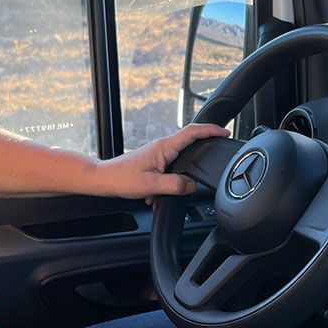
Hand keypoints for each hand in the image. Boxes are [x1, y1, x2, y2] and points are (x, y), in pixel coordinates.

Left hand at [93, 124, 230, 200]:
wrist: (103, 180)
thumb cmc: (122, 179)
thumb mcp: (152, 185)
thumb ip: (176, 185)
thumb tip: (192, 185)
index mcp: (164, 147)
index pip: (193, 132)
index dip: (211, 130)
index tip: (224, 133)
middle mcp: (162, 147)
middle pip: (189, 146)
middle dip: (198, 158)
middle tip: (211, 160)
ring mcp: (157, 154)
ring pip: (178, 164)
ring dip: (176, 180)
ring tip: (166, 194)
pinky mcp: (153, 162)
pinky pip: (168, 171)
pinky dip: (165, 185)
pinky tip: (154, 198)